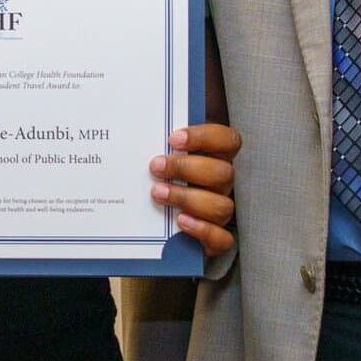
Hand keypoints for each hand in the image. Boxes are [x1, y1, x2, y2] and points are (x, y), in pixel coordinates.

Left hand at [151, 123, 239, 256]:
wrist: (151, 224)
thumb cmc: (159, 179)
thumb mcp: (161, 156)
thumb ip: (159, 142)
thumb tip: (133, 121)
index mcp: (215, 158)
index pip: (228, 140)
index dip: (205, 138)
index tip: (174, 139)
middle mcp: (221, 184)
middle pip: (223, 173)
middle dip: (186, 169)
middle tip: (155, 167)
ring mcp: (220, 212)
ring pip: (221, 205)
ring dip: (187, 198)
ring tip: (157, 193)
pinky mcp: (216, 240)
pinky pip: (222, 239)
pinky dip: (202, 230)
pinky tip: (180, 221)